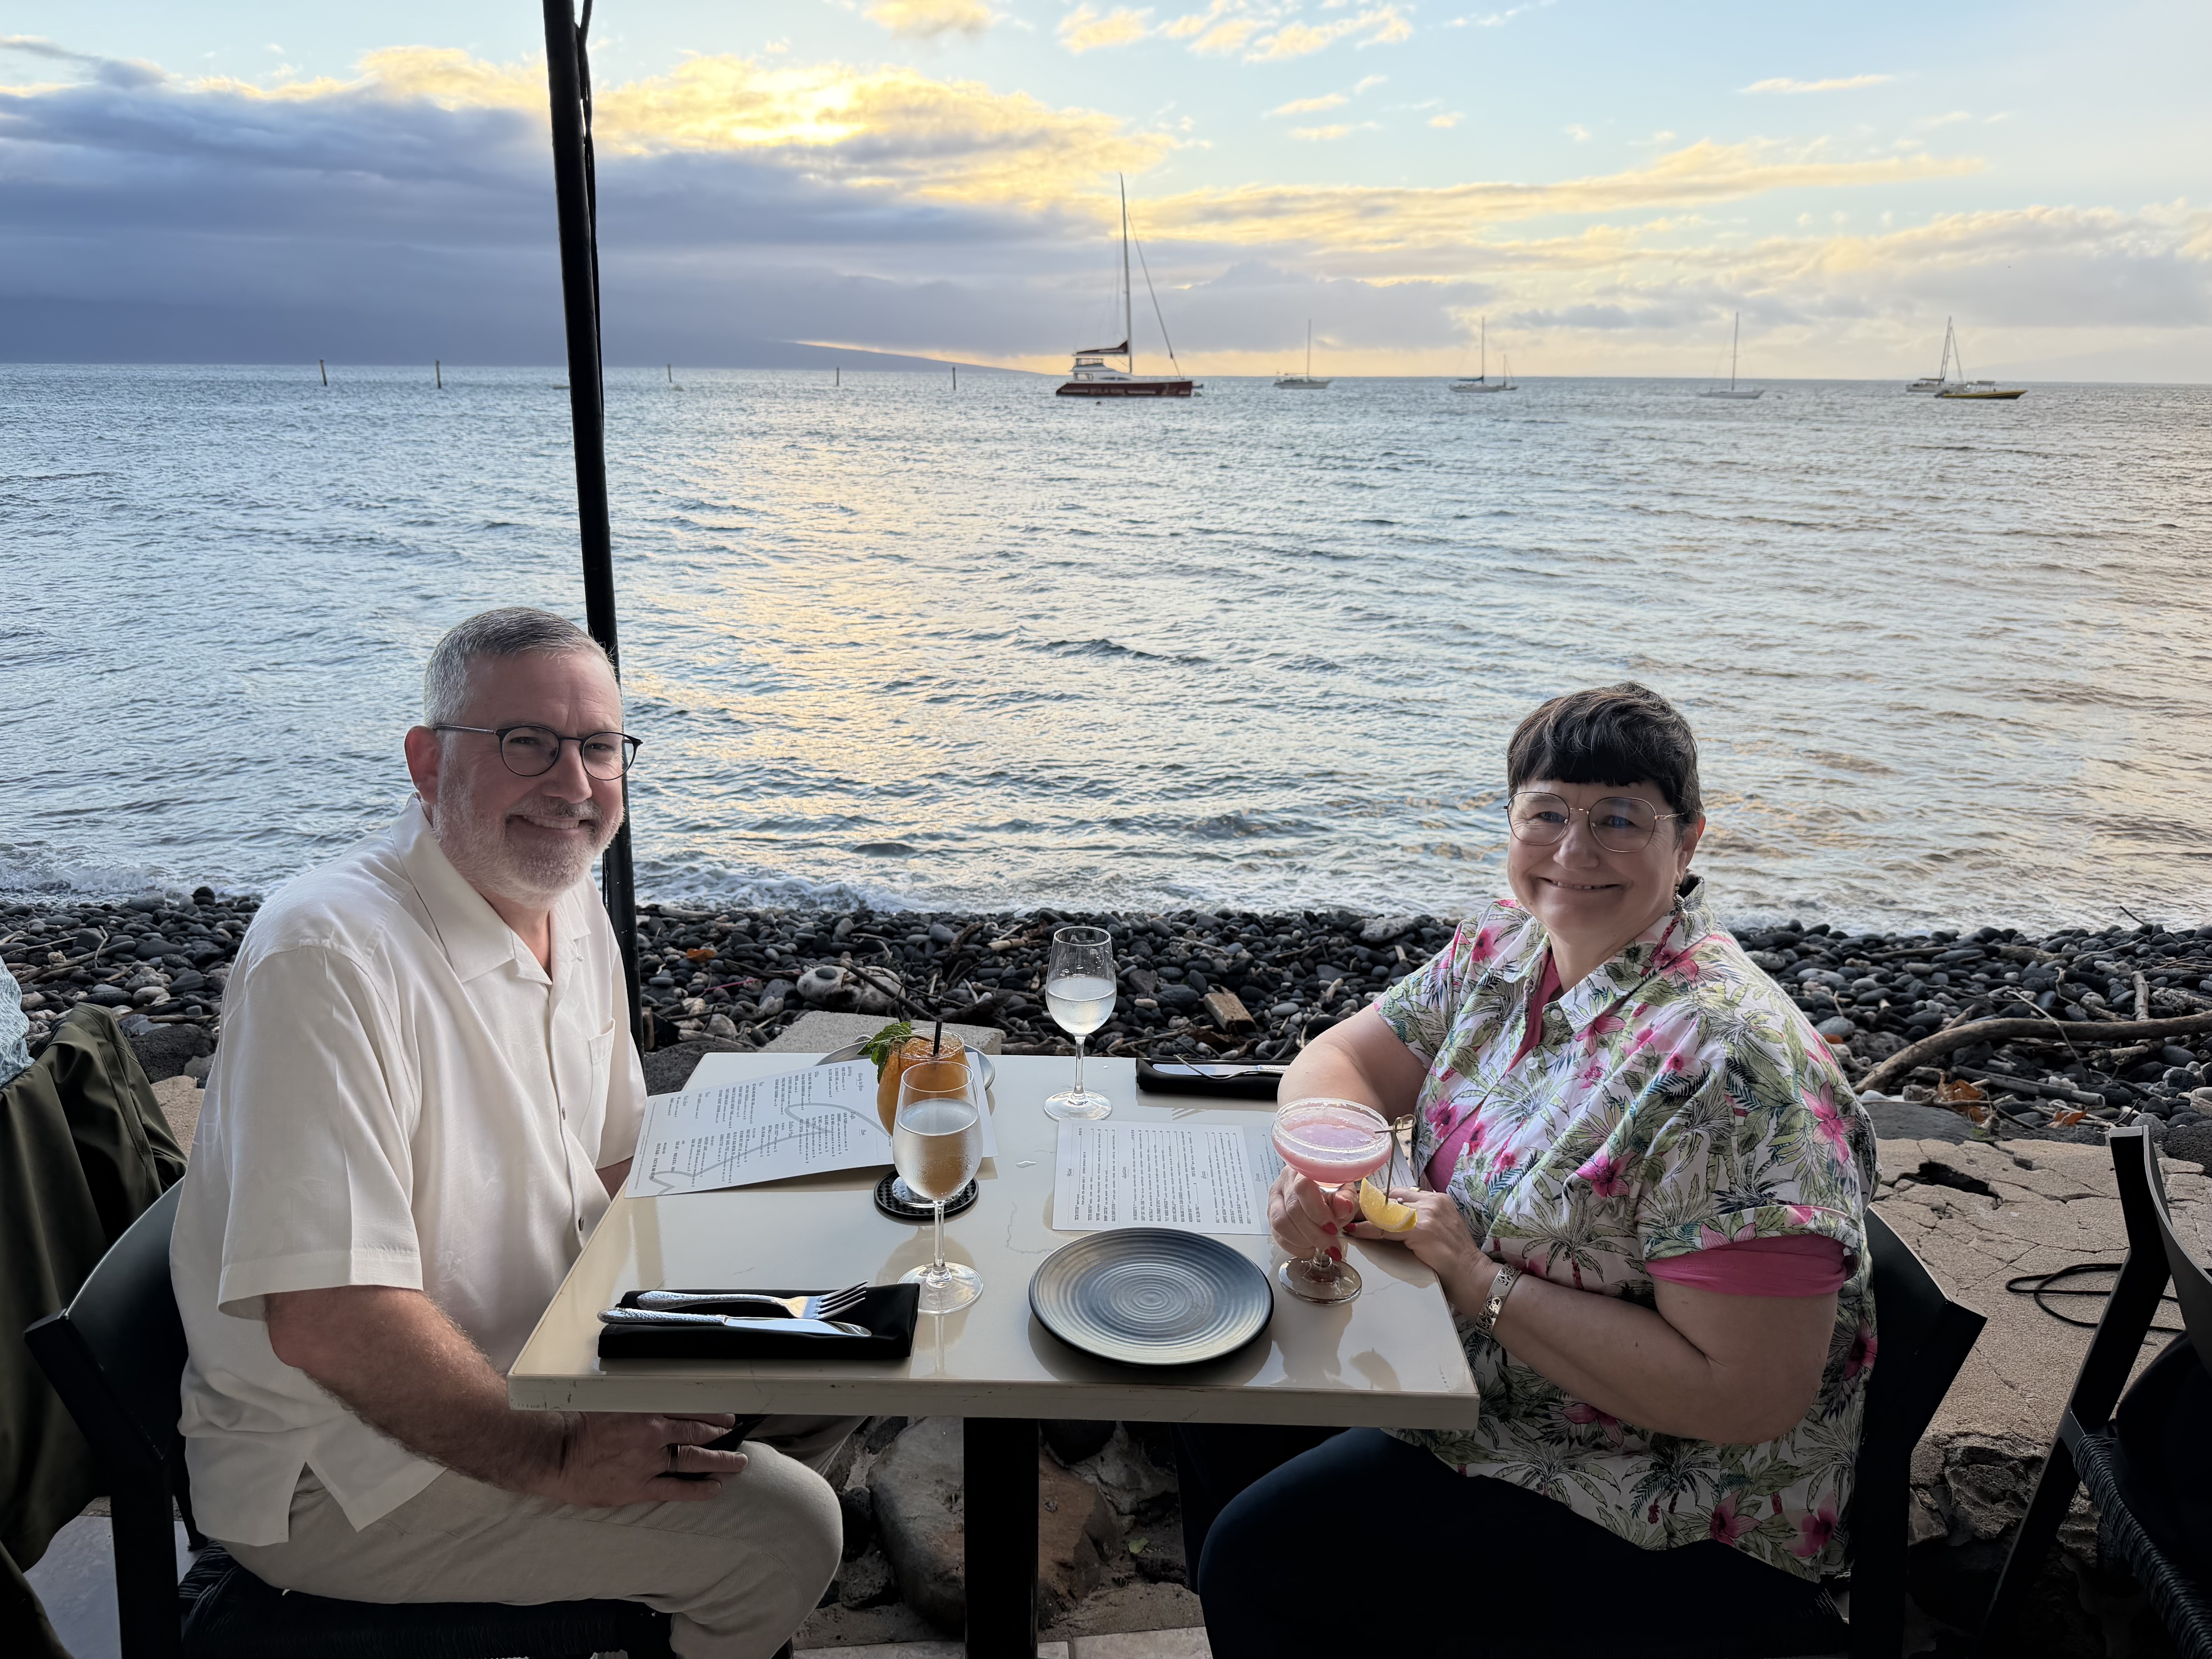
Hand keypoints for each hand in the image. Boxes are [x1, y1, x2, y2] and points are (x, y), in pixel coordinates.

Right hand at [530, 1412, 747, 1506]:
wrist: (557, 1452)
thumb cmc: (579, 1426)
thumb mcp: (612, 1403)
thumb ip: (637, 1405)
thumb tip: (656, 1404)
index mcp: (647, 1410)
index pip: (689, 1410)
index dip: (710, 1414)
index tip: (724, 1415)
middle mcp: (653, 1435)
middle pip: (696, 1433)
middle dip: (719, 1433)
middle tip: (734, 1433)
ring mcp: (649, 1463)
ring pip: (693, 1460)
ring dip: (719, 1461)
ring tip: (738, 1463)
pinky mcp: (640, 1487)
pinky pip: (677, 1489)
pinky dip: (698, 1489)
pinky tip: (715, 1488)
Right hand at [1267, 1168, 1358, 1263]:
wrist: (1322, 1197)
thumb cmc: (1334, 1193)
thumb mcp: (1346, 1194)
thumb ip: (1346, 1200)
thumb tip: (1343, 1206)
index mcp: (1304, 1170)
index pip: (1303, 1188)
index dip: (1317, 1211)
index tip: (1332, 1227)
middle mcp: (1286, 1181)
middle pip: (1292, 1209)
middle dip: (1314, 1233)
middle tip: (1330, 1244)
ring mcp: (1275, 1198)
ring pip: (1280, 1223)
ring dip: (1302, 1241)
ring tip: (1318, 1246)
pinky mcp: (1271, 1214)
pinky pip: (1276, 1234)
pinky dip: (1294, 1246)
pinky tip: (1308, 1248)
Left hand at [1348, 1188, 1495, 1315]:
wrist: (1473, 1277)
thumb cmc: (1454, 1261)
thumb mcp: (1436, 1231)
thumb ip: (1418, 1221)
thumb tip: (1388, 1221)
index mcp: (1438, 1199)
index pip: (1399, 1193)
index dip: (1377, 1199)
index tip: (1360, 1205)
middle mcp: (1433, 1201)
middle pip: (1389, 1196)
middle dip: (1366, 1204)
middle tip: (1347, 1211)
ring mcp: (1427, 1213)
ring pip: (1385, 1209)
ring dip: (1362, 1214)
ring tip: (1346, 1219)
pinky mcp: (1421, 1229)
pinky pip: (1385, 1226)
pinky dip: (1367, 1229)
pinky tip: (1355, 1231)